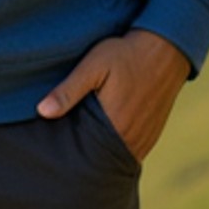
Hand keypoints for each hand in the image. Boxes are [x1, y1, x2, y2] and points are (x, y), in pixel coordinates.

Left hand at [36, 29, 190, 162]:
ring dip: (101, 154)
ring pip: (117, 158)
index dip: (70, 155)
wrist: (167, 47)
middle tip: (66, 152)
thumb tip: (42, 112)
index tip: (56, 150)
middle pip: (102, 161)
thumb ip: (68, 90)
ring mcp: (146, 138)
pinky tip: (103, 138)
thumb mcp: (93, 66)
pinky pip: (131, 151)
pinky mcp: (154, 133)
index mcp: (116, 125)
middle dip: (85, 158)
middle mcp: (134, 138)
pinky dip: (116, 149)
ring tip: (83, 146)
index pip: (87, 155)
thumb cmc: (126, 54)